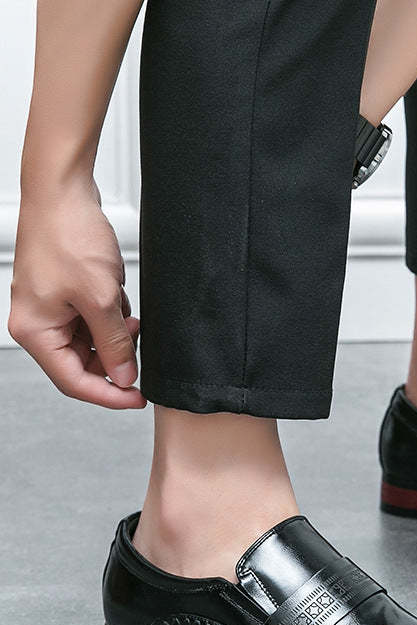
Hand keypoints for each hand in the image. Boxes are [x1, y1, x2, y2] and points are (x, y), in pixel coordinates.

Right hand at [8, 179, 145, 409]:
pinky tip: (119, 298)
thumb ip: (115, 343)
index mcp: (35, 331)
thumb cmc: (69, 235)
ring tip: (129, 316)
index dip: (109, 395)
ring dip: (116, 336)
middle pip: (82, 365)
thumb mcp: (101, 298)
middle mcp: (38, 323)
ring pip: (92, 343)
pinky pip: (93, 321)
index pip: (73, 382)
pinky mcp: (66, 295)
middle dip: (115, 359)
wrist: (64, 192)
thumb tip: (124, 377)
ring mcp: (51, 309)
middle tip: (140, 351)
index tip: (138, 398)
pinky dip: (112, 317)